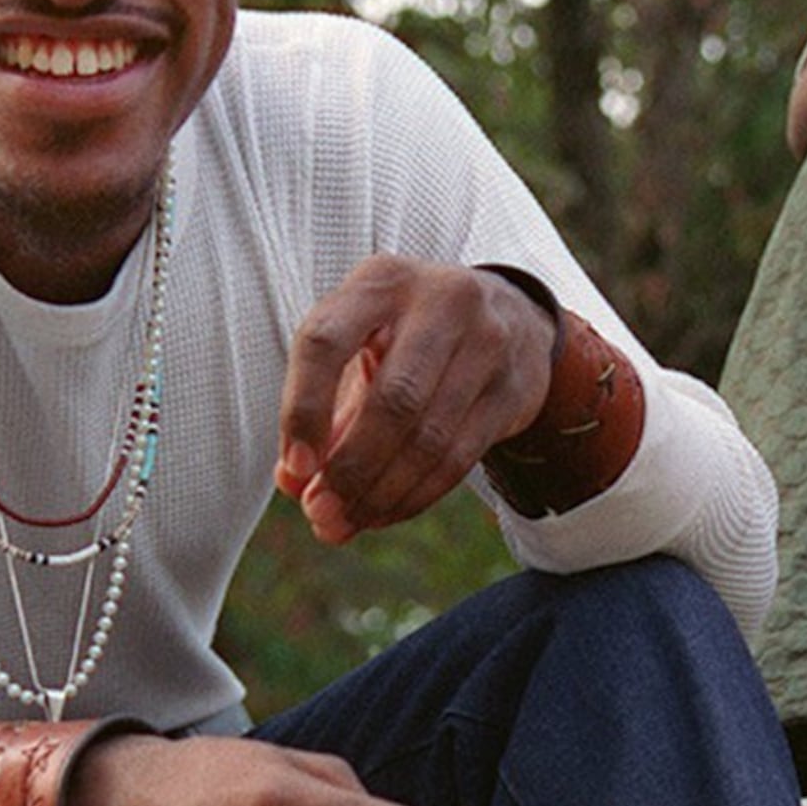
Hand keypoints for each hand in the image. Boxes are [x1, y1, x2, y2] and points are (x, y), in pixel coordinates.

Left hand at [275, 257, 554, 542]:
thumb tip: (293, 483)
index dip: (303, 411)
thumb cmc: (406, 335)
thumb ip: (322, 408)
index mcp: (380, 282)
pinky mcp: (514, 388)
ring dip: (380, 494)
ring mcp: (487, 342)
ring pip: (428, 439)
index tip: (295, 469)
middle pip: (391, 401)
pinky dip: (414, 496)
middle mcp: (440, 301)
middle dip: (350, 469)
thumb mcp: (360, 345)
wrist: (509, 315)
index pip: (326, 342)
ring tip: (345, 523)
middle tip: (319, 514)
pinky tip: (383, 513)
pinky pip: (459, 459)